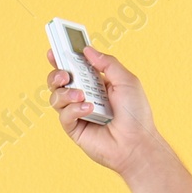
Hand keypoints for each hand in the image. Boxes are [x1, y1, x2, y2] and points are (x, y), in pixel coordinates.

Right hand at [45, 45, 158, 176]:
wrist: (136, 143)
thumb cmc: (135, 114)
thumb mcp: (127, 80)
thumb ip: (107, 63)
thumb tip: (87, 50)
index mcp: (96, 82)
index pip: (74, 67)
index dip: (62, 57)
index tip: (54, 49)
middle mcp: (84, 96)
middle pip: (58, 81)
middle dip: (56, 74)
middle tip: (64, 75)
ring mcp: (77, 112)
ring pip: (56, 97)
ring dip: (65, 93)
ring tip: (82, 96)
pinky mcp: (74, 128)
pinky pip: (63, 115)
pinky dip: (74, 109)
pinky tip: (88, 110)